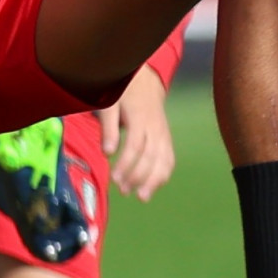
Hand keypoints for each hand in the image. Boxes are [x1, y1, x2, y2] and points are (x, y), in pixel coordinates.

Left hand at [102, 64, 175, 201]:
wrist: (145, 80)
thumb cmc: (122, 92)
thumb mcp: (110, 103)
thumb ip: (108, 127)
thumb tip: (107, 153)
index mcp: (141, 118)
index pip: (136, 145)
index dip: (126, 164)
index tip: (114, 179)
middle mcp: (156, 127)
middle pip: (151, 156)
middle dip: (139, 176)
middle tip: (123, 191)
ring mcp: (164, 133)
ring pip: (164, 159)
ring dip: (154, 180)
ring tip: (141, 197)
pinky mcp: (166, 137)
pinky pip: (169, 157)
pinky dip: (163, 174)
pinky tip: (153, 187)